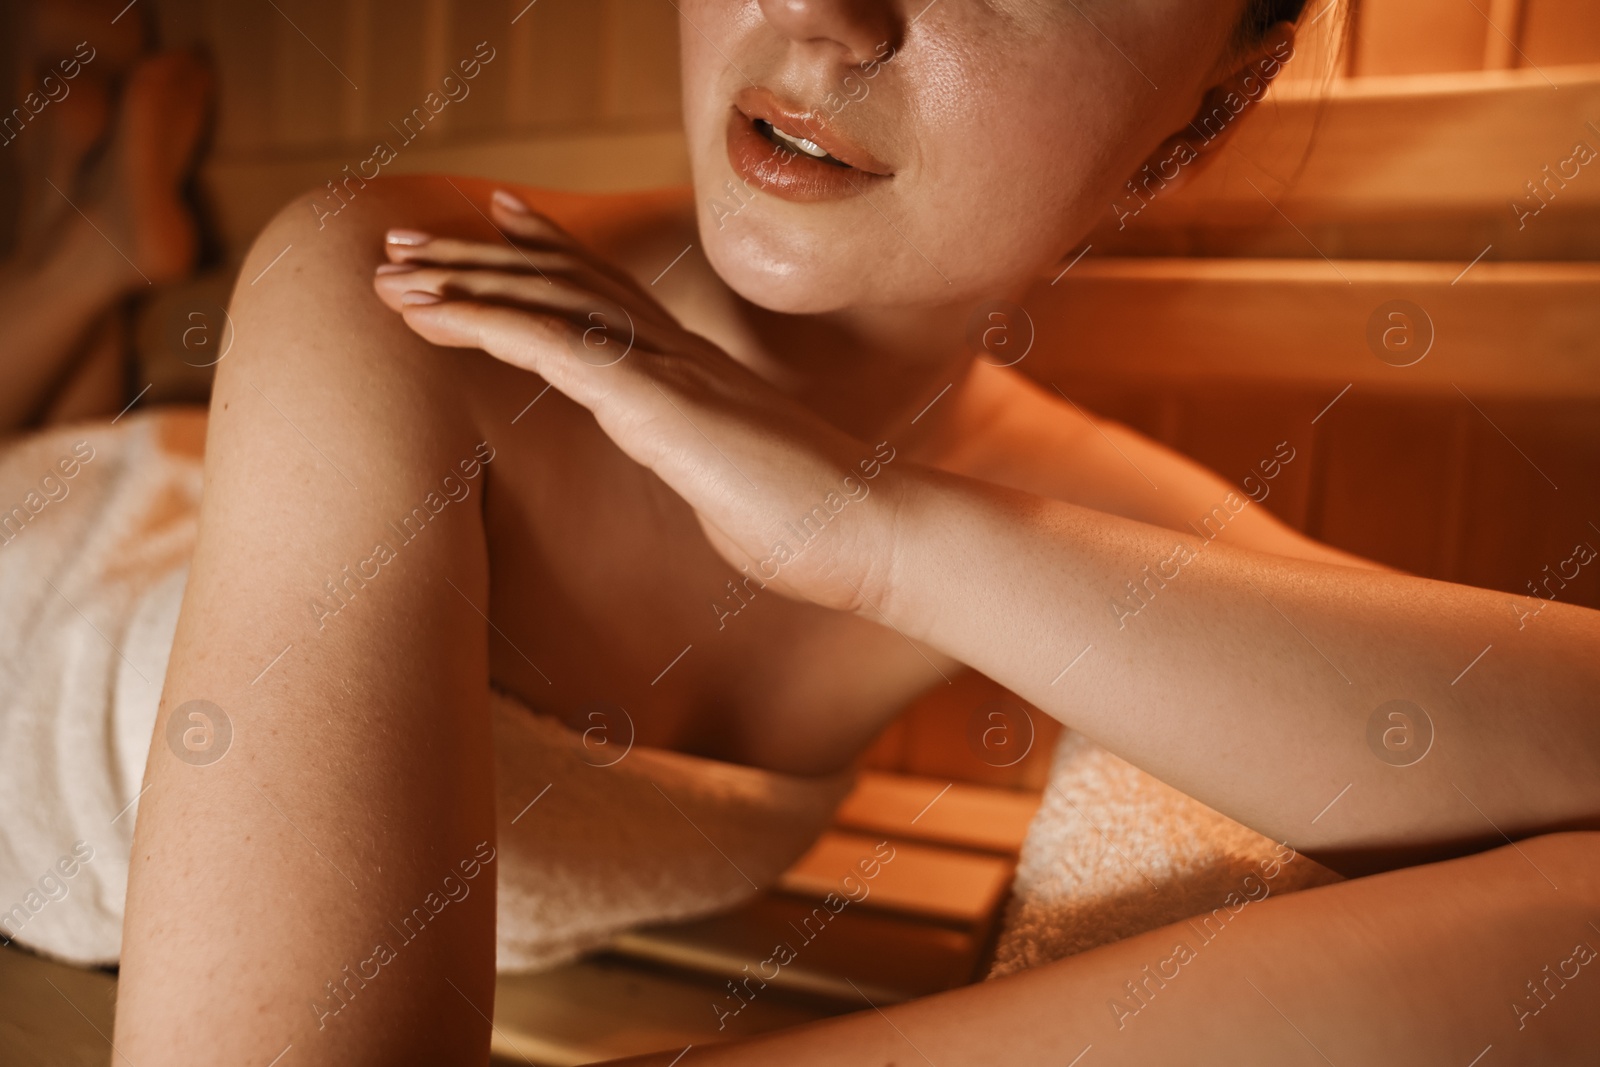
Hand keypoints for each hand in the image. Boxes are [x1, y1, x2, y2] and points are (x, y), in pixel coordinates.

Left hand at [371, 190, 904, 614]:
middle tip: (407, 241)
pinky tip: (434, 314)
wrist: (879, 536)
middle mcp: (679, 357)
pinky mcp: (660, 404)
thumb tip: (705, 477)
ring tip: (391, 272)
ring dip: (462, 284)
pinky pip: (556, 349)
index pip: (613, 296)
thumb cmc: (823, 531)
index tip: (500, 220)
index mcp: (699, 376)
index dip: (550, 253)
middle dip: (479, 258)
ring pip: (548, 305)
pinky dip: (489, 323)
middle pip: (566, 284)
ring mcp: (669, 374)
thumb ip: (712, 468)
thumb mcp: (747, 489)